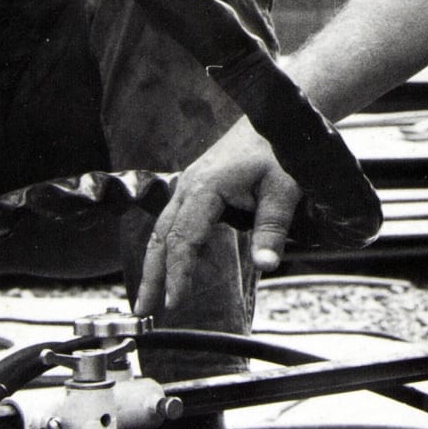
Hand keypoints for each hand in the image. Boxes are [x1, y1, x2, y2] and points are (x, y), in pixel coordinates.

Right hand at [135, 120, 299, 318]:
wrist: (273, 118)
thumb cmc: (279, 150)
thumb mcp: (284, 189)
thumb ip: (273, 227)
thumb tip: (266, 264)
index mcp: (205, 187)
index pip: (183, 238)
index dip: (177, 272)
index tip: (174, 302)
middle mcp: (188, 187)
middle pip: (161, 238)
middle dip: (152, 276)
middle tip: (143, 311)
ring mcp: (188, 188)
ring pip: (162, 231)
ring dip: (155, 265)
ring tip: (149, 299)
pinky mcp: (195, 191)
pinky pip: (175, 224)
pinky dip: (168, 250)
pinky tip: (173, 273)